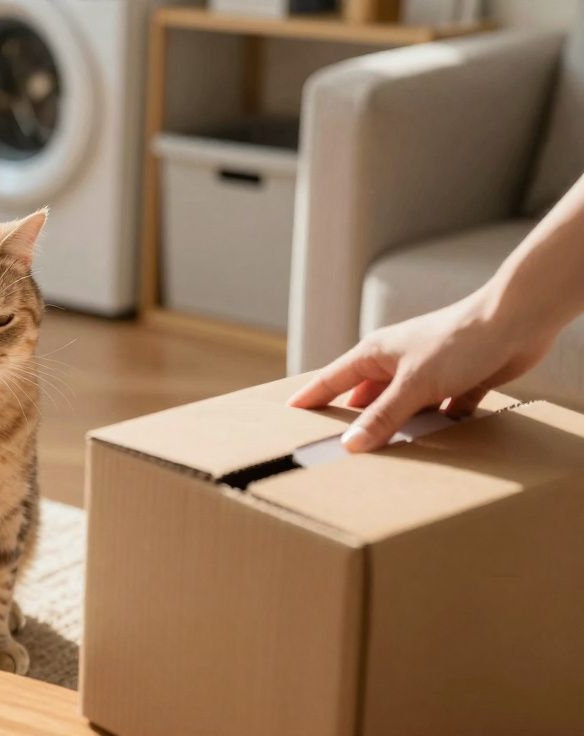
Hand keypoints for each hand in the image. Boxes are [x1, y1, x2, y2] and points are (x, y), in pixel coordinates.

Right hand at [287, 288, 554, 452]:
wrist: (517, 321)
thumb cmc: (458, 342)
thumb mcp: (413, 384)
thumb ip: (382, 417)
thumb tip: (350, 445)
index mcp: (376, 353)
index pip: (333, 379)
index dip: (312, 396)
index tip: (290, 413)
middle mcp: (399, 360)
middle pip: (368, 396)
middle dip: (356, 419)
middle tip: (339, 446)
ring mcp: (430, 370)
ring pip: (405, 405)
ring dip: (401, 426)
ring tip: (387, 454)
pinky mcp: (462, 380)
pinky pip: (444, 410)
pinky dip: (441, 425)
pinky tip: (442, 441)